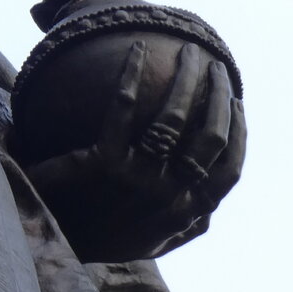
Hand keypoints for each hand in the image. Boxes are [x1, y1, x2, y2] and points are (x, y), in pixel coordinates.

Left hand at [23, 40, 245, 258]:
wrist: (54, 237)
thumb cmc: (103, 236)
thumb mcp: (153, 242)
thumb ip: (185, 227)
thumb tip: (211, 206)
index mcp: (184, 213)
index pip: (228, 172)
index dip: (238, 134)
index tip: (237, 103)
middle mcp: (168, 195)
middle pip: (208, 137)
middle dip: (217, 96)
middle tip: (213, 65)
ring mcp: (137, 177)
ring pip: (174, 118)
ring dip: (185, 78)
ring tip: (188, 51)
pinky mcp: (103, 160)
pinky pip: (124, 106)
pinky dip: (133, 73)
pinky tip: (137, 48)